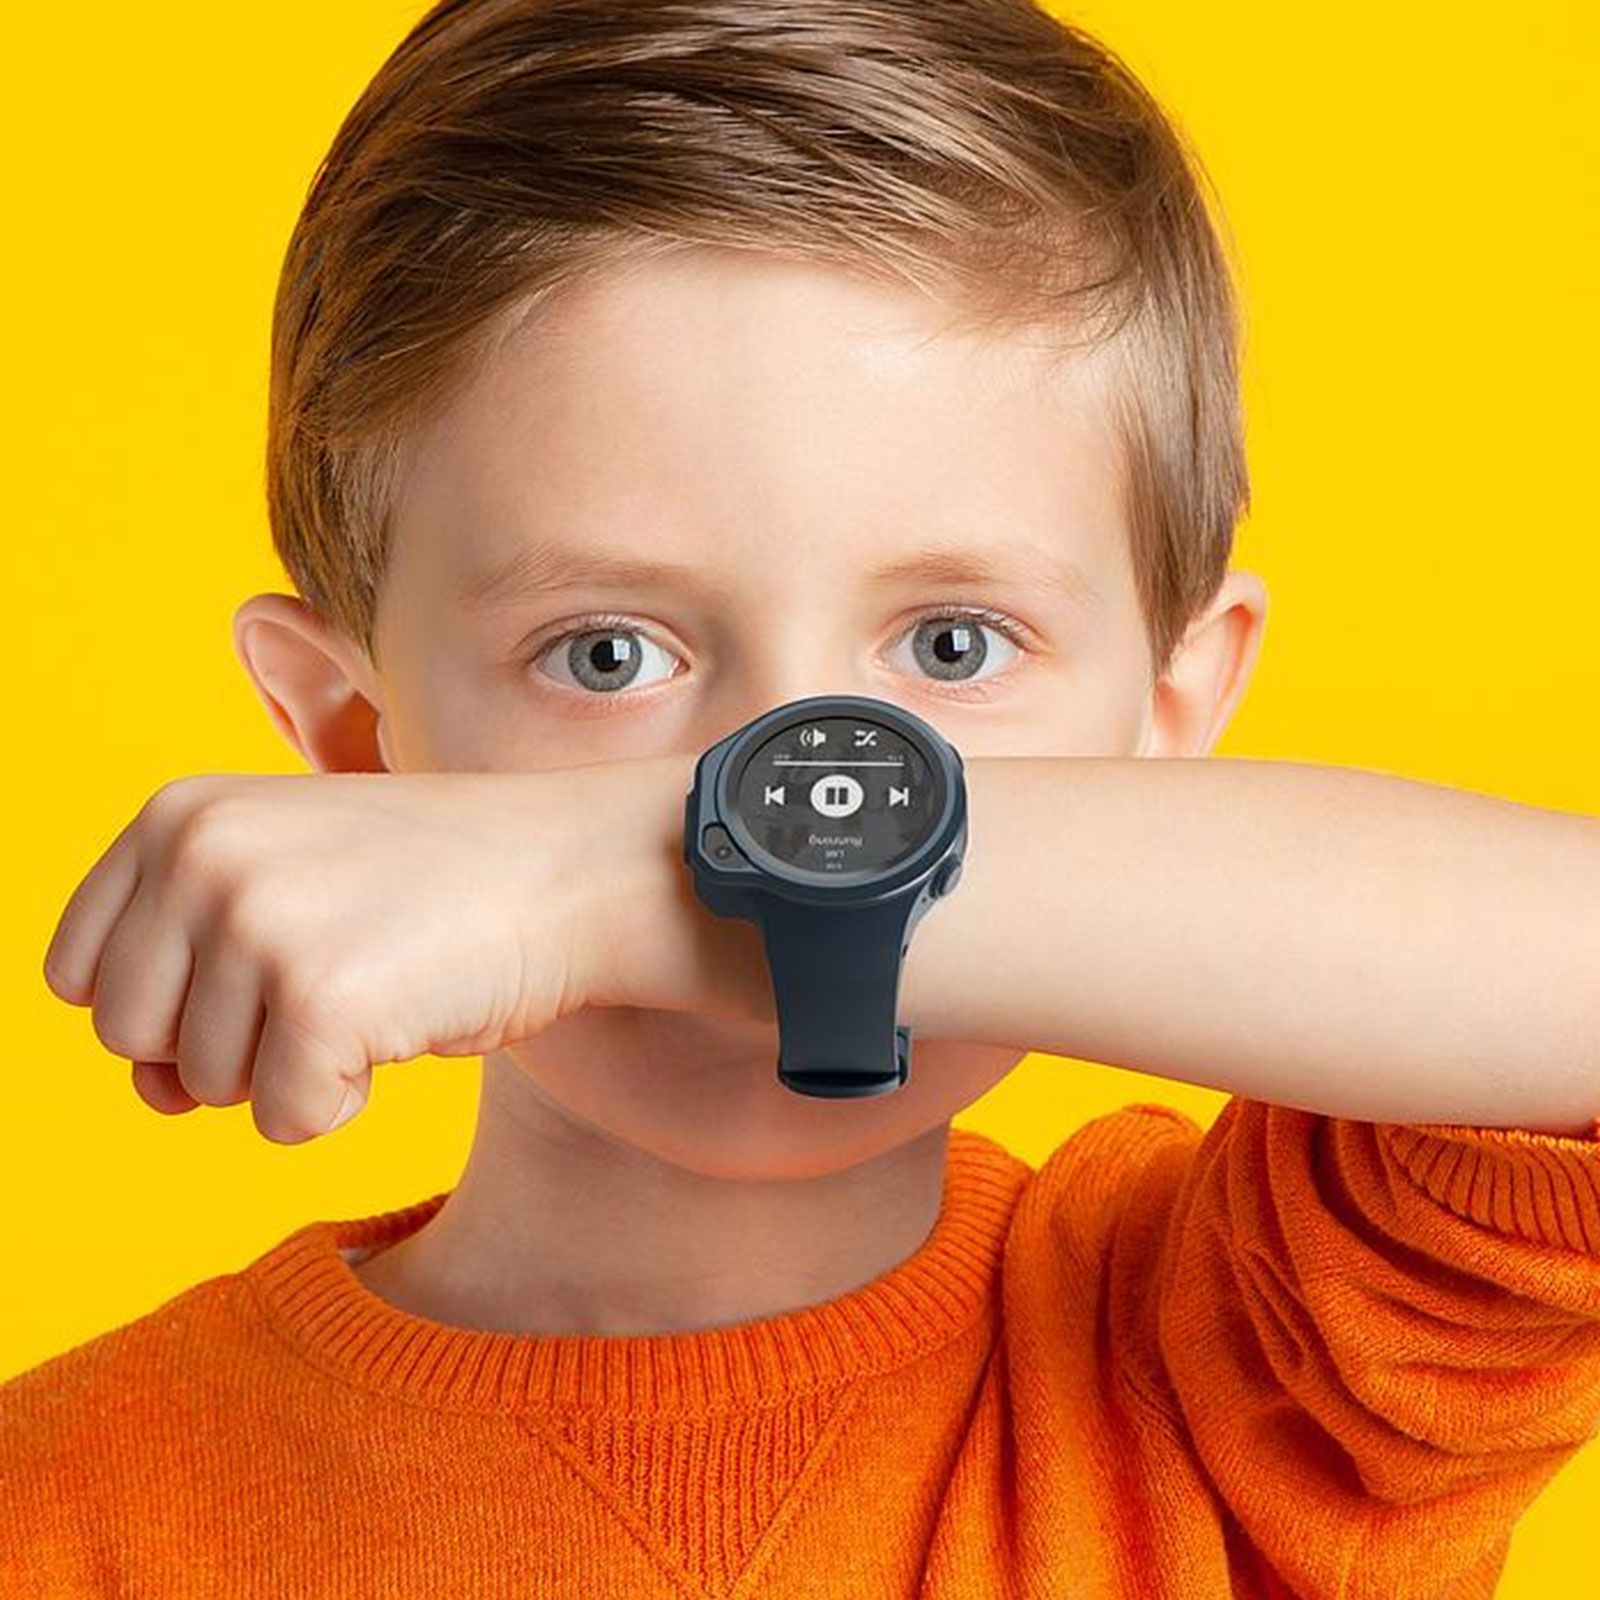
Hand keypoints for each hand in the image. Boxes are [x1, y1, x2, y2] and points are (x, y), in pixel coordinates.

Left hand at [40, 760, 739, 1142]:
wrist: (574, 869)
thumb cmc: (438, 886)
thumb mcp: (289, 886)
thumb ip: (190, 973)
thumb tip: (150, 1094)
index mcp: (179, 812)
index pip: (77, 969)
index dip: (171, 998)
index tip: (262, 970)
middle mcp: (202, 855)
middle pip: (127, 1036)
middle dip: (224, 1040)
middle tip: (328, 983)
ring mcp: (258, 924)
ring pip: (202, 1089)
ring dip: (290, 1069)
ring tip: (379, 989)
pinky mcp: (321, 1000)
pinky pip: (281, 1123)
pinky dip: (343, 1104)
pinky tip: (405, 1027)